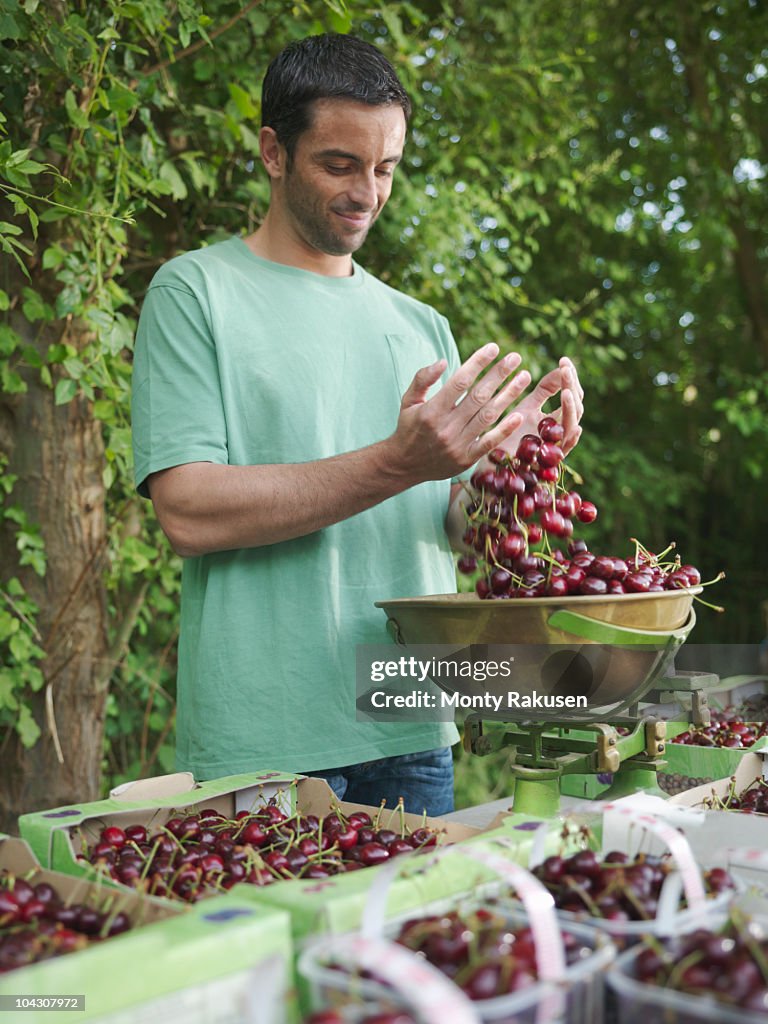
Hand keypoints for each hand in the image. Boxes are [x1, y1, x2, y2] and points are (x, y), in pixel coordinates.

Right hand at [387, 343, 531, 482]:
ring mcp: (457, 444)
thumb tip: (442, 361)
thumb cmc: (408, 428)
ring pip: (488, 415)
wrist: (404, 466)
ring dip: (509, 394)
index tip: (493, 347)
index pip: (460, 382)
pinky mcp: (466, 459)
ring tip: (524, 377)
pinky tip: (518, 414)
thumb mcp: (408, 401)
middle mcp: (446, 427)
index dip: (478, 363)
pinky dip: (505, 429)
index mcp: (432, 411)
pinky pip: (489, 442)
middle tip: (515, 357)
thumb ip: (423, 379)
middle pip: (479, 396)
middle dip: (499, 374)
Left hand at [495, 356, 583, 456]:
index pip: (571, 396)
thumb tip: (561, 367)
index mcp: (554, 419)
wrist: (490, 466)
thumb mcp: (526, 407)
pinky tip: (574, 427)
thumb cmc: (506, 437)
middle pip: (575, 408)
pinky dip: (571, 439)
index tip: (564, 360)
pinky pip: (564, 451)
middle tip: (566, 369)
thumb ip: (545, 390)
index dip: (570, 378)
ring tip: (566, 391)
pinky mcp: (547, 463)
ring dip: (571, 408)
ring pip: (572, 426)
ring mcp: (554, 447)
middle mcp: (558, 432)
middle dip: (572, 387)